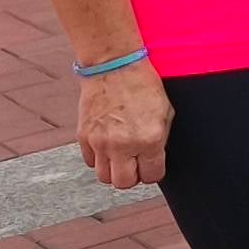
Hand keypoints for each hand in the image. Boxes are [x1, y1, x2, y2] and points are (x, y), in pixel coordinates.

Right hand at [77, 64, 172, 190]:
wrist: (114, 65)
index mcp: (149, 139)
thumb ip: (160, 141)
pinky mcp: (83, 136)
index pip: (152, 176)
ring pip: (104, 177)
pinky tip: (107, 145)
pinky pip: (90, 161)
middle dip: (132, 177)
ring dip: (114, 170)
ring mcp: (100, 142)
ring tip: (121, 156)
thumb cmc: (144, 86)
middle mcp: (123, 145)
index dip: (154, 172)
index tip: (152, 164)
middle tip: (136, 163)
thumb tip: (154, 160)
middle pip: (124, 183)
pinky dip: (99, 158)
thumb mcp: (165, 113)